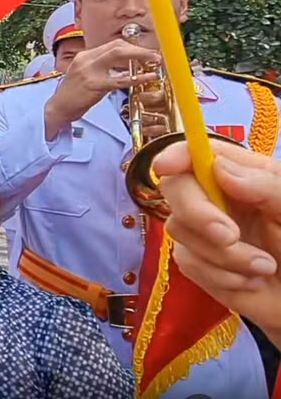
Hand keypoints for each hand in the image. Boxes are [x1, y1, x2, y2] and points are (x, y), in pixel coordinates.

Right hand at [44, 39, 159, 138]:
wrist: (57, 109)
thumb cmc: (73, 95)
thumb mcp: (85, 75)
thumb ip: (102, 67)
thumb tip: (125, 66)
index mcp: (84, 56)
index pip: (113, 45)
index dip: (133, 47)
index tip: (146, 53)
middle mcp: (86, 59)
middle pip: (117, 45)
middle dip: (139, 49)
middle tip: (155, 55)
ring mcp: (89, 70)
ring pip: (118, 55)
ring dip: (140, 56)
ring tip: (155, 62)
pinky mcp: (93, 84)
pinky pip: (119, 78)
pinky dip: (136, 77)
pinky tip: (147, 78)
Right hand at [156, 140, 280, 344]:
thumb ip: (265, 185)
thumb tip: (219, 168)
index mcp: (240, 175)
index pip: (196, 152)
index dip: (176, 154)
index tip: (167, 167)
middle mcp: (214, 197)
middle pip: (175, 188)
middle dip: (199, 214)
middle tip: (231, 237)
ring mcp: (200, 230)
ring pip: (181, 232)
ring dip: (226, 257)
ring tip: (264, 267)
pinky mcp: (196, 261)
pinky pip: (190, 264)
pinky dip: (223, 277)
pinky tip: (250, 281)